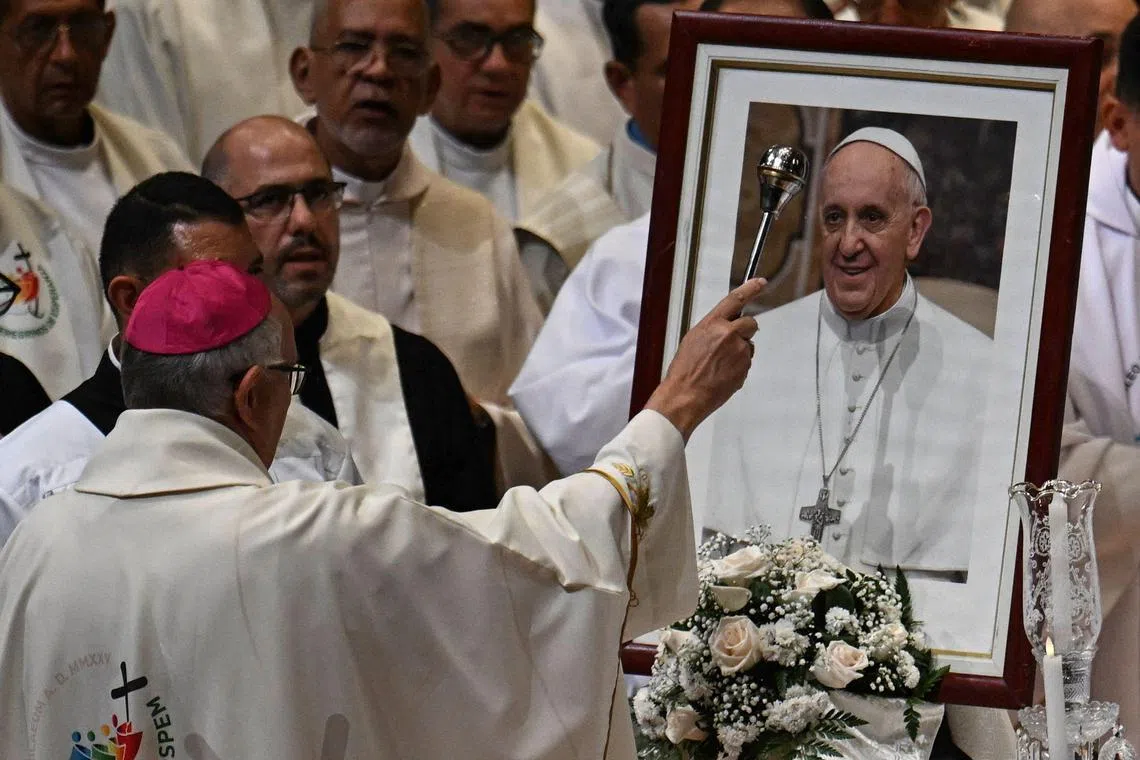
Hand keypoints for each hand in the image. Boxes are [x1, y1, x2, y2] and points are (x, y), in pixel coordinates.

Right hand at [645, 278, 764, 440]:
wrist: (685, 395)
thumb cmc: (684, 370)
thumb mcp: (693, 340)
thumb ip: (712, 330)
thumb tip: (726, 328)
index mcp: (712, 324)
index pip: (735, 299)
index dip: (750, 288)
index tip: (760, 283)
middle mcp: (728, 334)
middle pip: (750, 324)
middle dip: (745, 331)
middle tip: (731, 344)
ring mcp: (739, 352)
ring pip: (748, 346)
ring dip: (739, 352)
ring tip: (718, 366)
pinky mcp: (744, 368)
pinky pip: (746, 363)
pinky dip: (737, 367)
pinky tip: (721, 375)